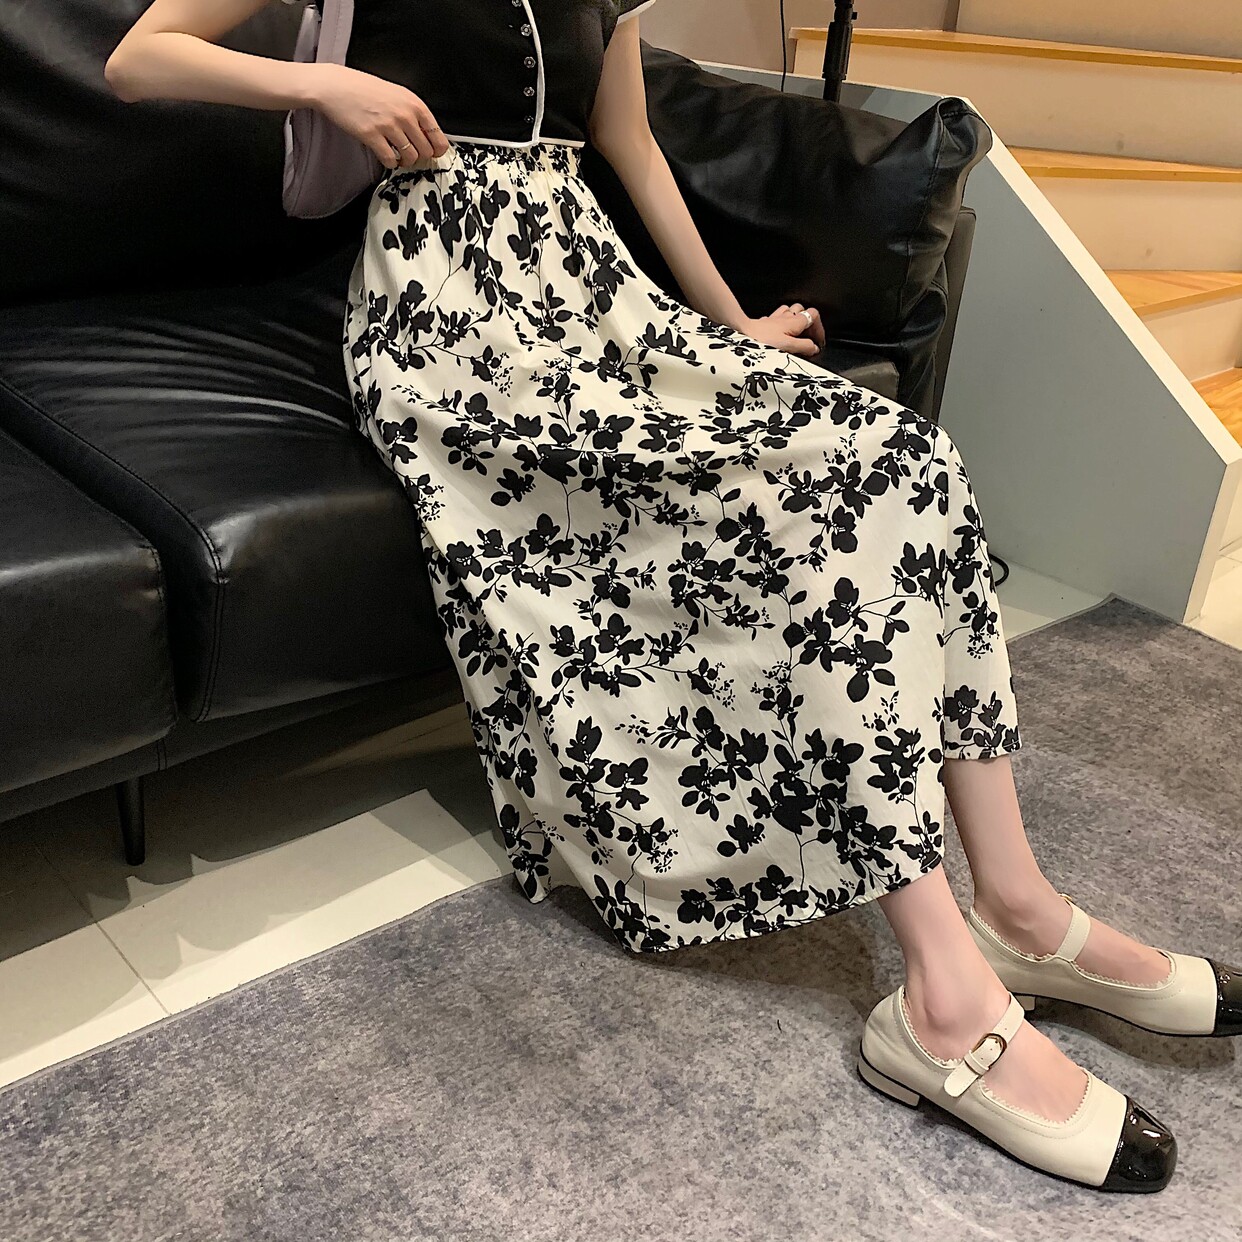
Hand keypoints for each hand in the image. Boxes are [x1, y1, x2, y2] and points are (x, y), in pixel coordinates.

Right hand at [305, 63, 451, 168]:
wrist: (337, 86)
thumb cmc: (364, 89)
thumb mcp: (397, 94)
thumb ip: (413, 113)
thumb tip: (427, 135)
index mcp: (414, 104)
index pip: (438, 137)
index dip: (437, 150)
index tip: (432, 154)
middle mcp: (404, 114)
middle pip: (426, 151)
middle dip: (419, 157)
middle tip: (411, 155)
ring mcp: (389, 125)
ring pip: (410, 158)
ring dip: (405, 161)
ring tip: (398, 156)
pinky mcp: (372, 135)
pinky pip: (390, 160)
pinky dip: (390, 163)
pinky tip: (386, 156)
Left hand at [739, 303, 825, 357]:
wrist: (740, 335)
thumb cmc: (761, 340)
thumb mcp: (788, 347)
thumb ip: (804, 347)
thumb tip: (815, 348)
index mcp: (794, 321)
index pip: (814, 315)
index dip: (819, 328)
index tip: (819, 342)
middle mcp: (785, 317)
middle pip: (802, 311)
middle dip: (808, 322)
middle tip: (809, 337)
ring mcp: (774, 319)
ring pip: (789, 311)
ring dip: (795, 319)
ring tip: (796, 333)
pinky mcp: (763, 323)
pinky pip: (776, 318)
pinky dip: (781, 323)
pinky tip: (779, 333)